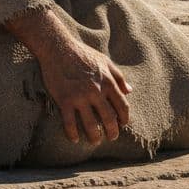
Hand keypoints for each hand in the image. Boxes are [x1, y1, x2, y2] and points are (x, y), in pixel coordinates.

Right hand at [4, 7, 131, 144]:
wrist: (58, 48)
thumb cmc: (82, 54)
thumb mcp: (105, 61)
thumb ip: (118, 76)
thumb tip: (129, 91)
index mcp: (107, 82)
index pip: (122, 106)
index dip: (124, 118)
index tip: (122, 124)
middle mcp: (95, 91)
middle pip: (109, 119)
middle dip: (112, 132)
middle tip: (111, 137)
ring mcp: (79, 97)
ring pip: (91, 125)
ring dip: (94, 137)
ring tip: (95, 140)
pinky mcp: (64, 100)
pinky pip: (70, 123)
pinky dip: (72, 134)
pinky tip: (74, 139)